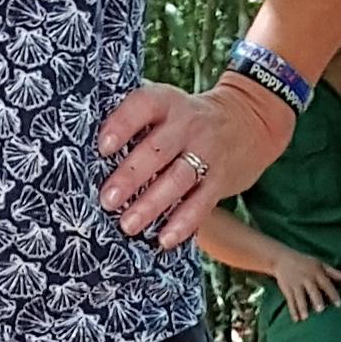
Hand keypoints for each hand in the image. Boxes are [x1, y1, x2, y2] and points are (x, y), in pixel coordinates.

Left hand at [99, 75, 294, 251]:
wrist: (247, 122)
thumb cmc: (188, 120)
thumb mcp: (168, 107)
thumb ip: (139, 122)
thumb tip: (94, 155)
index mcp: (167, 102)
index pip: (142, 107)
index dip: (122, 126)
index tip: (103, 148)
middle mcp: (188, 125)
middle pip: (156, 151)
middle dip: (130, 176)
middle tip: (107, 200)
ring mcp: (206, 154)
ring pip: (176, 181)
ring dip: (151, 205)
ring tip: (127, 225)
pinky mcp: (220, 181)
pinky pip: (200, 204)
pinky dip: (182, 223)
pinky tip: (164, 239)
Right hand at [272, 246, 340, 319]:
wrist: (281, 258)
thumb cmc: (305, 263)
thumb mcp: (319, 264)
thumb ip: (334, 273)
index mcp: (316, 273)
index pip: (326, 284)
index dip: (333, 294)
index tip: (339, 304)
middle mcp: (306, 278)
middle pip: (312, 290)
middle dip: (316, 299)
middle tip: (320, 310)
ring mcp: (295, 284)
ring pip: (299, 297)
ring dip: (302, 307)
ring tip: (305, 318)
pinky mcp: (287, 289)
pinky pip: (290, 301)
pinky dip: (293, 310)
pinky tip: (296, 320)